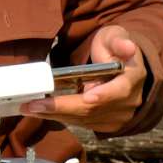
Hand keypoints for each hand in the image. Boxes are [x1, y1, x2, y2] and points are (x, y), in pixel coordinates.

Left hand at [19, 28, 147, 134]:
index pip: (120, 90)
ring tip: (30, 108)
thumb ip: (119, 41)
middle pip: (94, 109)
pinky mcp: (105, 124)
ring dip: (56, 115)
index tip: (87, 96)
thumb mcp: (115, 37)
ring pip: (84, 119)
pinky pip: (81, 123)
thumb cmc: (113, 48)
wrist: (120, 67)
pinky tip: (41, 112)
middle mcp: (128, 102)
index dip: (104, 94)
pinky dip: (61, 117)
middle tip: (34, 105)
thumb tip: (129, 47)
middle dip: (63, 107)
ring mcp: (118, 116)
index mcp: (133, 78)